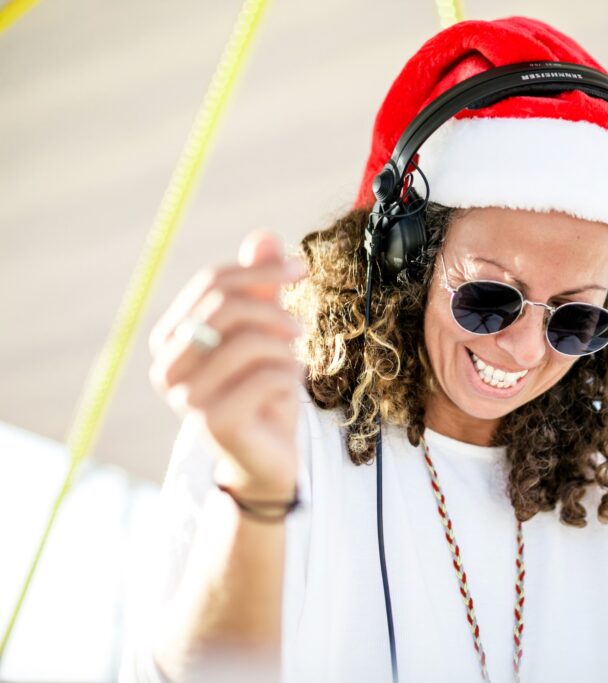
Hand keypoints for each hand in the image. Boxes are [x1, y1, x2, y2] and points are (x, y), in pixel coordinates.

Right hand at [148, 230, 308, 499]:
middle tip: (301, 325)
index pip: (212, 283)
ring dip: (284, 350)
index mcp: (171, 338)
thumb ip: (260, 287)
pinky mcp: (215, 422)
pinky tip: (290, 390)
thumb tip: (263, 235)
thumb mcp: (265, 333)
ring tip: (291, 365)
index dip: (260, 269)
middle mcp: (167, 366)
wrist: (266, 457)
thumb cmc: (262, 390)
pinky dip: (291, 377)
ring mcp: (186, 397)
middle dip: (274, 307)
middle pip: (225, 306)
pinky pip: (269, 377)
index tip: (302, 267)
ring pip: (250, 341)